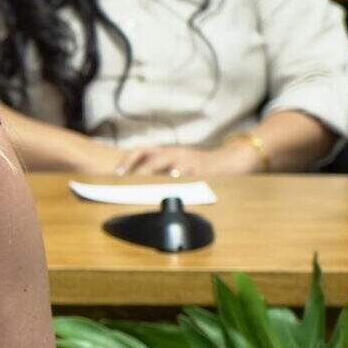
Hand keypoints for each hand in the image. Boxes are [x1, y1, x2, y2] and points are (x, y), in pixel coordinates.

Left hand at [115, 139, 255, 178]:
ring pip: (165, 169)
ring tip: (139, 192)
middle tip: (124, 184)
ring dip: (151, 180)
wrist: (229, 161)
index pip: (143, 150)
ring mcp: (187, 163)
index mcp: (168, 151)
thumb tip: (139, 180)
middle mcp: (176, 153)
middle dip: (136, 171)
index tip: (117, 172)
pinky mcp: (198, 173)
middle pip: (151, 159)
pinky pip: (182, 181)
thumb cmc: (200, 164)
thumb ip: (162, 169)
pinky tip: (164, 197)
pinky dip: (172, 188)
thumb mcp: (179, 161)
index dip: (128, 159)